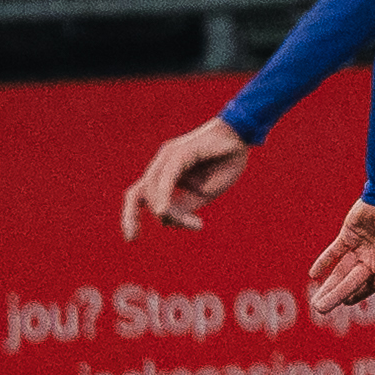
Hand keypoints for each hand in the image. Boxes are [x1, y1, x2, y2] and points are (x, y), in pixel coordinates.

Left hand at [123, 117, 251, 241]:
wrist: (244, 136)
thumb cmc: (226, 162)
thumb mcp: (204, 192)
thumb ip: (185, 205)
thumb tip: (165, 217)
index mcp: (164, 172)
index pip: (140, 196)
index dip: (130, 217)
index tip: (131, 238)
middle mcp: (162, 162)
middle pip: (139, 193)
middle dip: (136, 216)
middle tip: (146, 235)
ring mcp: (168, 155)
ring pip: (153, 188)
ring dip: (169, 210)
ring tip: (194, 224)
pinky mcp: (180, 152)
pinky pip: (167, 177)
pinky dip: (164, 195)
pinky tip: (164, 210)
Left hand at [304, 200, 374, 326]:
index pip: (366, 288)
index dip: (354, 297)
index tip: (343, 306)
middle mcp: (371, 260)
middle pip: (349, 282)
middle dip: (335, 296)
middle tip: (319, 309)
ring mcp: (359, 248)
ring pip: (340, 270)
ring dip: (328, 284)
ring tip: (316, 299)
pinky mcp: (348, 236)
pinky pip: (334, 252)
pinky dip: (324, 262)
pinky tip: (313, 274)